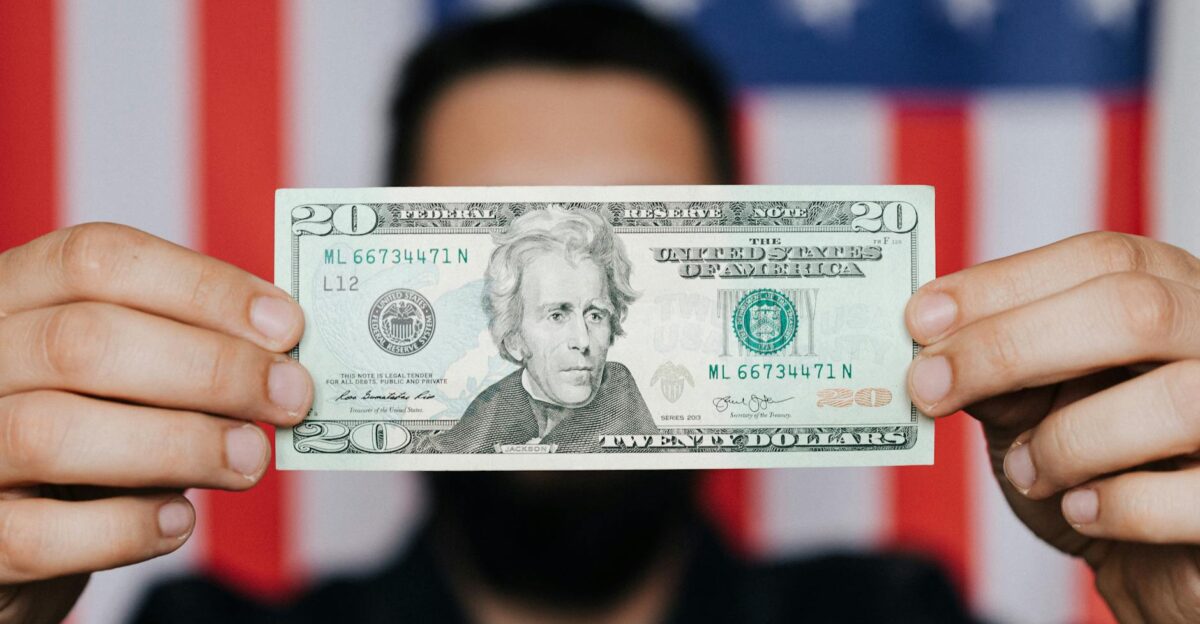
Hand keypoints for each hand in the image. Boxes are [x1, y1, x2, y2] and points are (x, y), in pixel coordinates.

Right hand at [0, 223, 310, 622]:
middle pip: (83, 340)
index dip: (204, 286)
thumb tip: (284, 361)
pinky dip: (123, 529)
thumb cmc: (83, 436)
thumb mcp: (120, 374)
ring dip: (180, 444)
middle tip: (291, 396)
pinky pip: (38, 535)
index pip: (96, 260)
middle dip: (211, 367)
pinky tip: (178, 522)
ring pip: (54, 432)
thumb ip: (181, 353)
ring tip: (250, 458)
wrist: (7, 530)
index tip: (287, 326)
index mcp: (11, 299)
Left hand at [905, 232, 1199, 622]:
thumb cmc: (1095, 468)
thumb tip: (927, 347)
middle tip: (930, 385)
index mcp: (1176, 295)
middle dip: (1012, 346)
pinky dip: (1120, 505)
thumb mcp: (1034, 405)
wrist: (1152, 562)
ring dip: (1069, 439)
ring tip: (1025, 470)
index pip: (1102, 258)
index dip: (1004, 283)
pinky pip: (1195, 496)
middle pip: (1135, 310)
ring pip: (1178, 398)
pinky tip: (1081, 510)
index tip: (921, 320)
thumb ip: (997, 368)